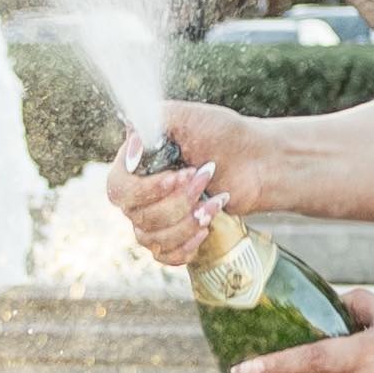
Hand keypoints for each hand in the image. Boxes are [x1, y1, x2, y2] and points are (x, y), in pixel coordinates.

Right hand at [107, 102, 274, 265]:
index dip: (147, 189)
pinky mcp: (175, 236)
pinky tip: (206, 227)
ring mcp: (155, 218)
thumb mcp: (186, 116)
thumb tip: (131, 140)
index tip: (180, 175)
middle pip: (139, 216)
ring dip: (188, 222)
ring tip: (214, 202)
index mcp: (134, 166)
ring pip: (153, 238)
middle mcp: (139, 195)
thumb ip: (153, 120)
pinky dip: (186, 246)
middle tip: (205, 179)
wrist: (254, 160)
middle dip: (179, 201)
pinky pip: (166, 256)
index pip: (118, 189)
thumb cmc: (220, 134)